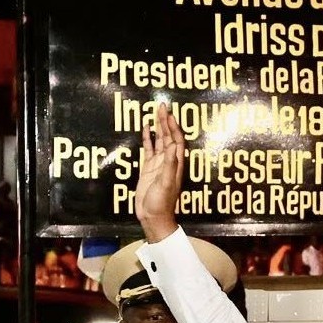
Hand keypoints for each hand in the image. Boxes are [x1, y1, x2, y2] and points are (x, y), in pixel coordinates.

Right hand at [135, 104, 184, 242]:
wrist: (152, 216)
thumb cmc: (161, 202)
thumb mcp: (166, 183)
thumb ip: (168, 165)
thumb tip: (171, 146)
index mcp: (175, 164)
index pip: (176, 141)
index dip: (174, 127)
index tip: (169, 114)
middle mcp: (168, 161)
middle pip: (168, 137)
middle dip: (166, 122)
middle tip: (161, 106)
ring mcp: (158, 164)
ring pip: (159, 141)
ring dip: (158, 127)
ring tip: (155, 112)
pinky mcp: (148, 168)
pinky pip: (148, 149)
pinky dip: (148, 138)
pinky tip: (145, 128)